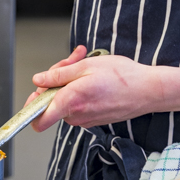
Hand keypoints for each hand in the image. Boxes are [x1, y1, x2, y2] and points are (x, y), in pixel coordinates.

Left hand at [27, 45, 172, 130]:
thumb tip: (39, 80)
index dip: (31, 107)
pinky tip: (93, 76)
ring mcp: (85, 119)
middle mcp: (76, 115)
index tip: (36, 93)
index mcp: (71, 101)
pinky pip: (77, 104)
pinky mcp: (93, 119)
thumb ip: (59, 74)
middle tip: (72, 59)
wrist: (148, 90)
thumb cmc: (123, 77)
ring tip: (85, 64)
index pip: (39, 120)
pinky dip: (80, 89)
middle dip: (57, 79)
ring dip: (70, 81)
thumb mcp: (87, 66)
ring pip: (65, 100)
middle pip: (52, 100)